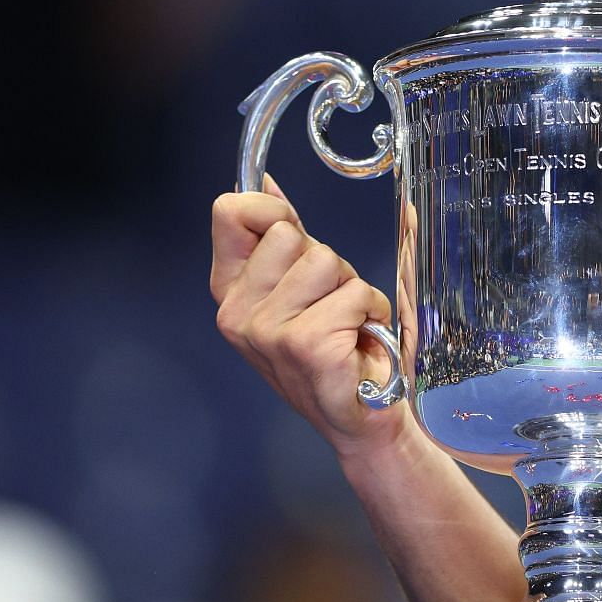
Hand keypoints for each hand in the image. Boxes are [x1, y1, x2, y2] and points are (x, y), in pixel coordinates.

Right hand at [210, 177, 404, 457]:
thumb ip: (284, 237)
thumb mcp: (303, 286)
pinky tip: (360, 342)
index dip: (273, 209)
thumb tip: (266, 184)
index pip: (230, 212)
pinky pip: (355, 293)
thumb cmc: (339, 351)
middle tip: (332, 303)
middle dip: (328, 261)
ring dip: (353, 288)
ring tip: (348, 324)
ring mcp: (267, 332)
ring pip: (326, 261)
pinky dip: (372, 312)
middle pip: (291, 233)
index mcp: (231, 292)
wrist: (364, 416)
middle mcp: (237, 313)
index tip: (296, 233)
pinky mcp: (304, 345)